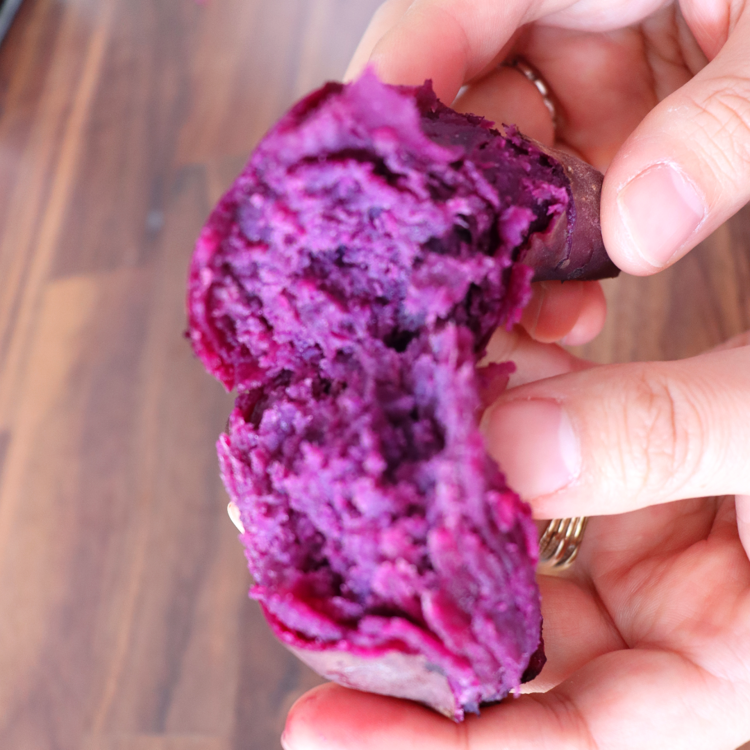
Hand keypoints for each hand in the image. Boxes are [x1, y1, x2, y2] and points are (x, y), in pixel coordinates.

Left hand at [282, 331, 749, 749]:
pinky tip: (483, 370)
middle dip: (410, 605)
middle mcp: (680, 629)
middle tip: (308, 572)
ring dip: (454, 488)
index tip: (317, 731)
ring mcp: (650, 551)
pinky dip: (512, 416)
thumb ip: (664, 437)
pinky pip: (545, 464)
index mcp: (732, 677)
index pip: (570, 747)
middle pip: (513, 650)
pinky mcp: (638, 479)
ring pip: (514, 544)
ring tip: (382, 443)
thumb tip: (506, 441)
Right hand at [345, 0, 749, 281]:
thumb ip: (733, 124)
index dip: (401, 85)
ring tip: (546, 306)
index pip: (457, 2)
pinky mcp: (633, 104)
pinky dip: (574, 230)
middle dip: (470, 192)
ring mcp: (607, 53)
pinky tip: (588, 289)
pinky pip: (573, 167)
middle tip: (477, 273)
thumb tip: (638, 229)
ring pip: (521, 146)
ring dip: (525, 229)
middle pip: (476, 92)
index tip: (373, 174)